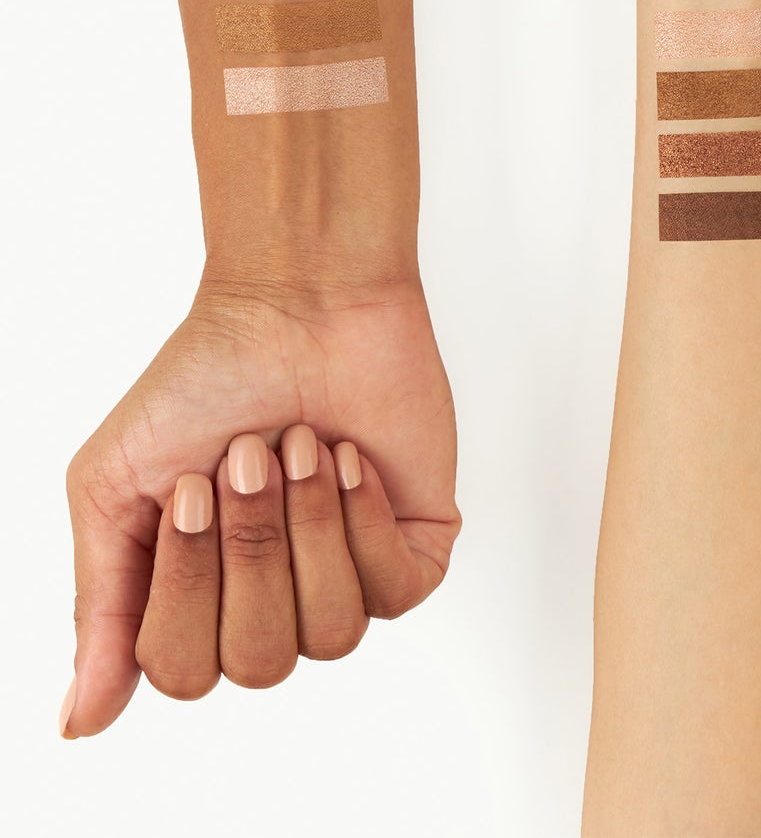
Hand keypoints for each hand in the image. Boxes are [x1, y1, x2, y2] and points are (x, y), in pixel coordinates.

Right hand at [61, 277, 458, 735]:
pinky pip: (394, 590)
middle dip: (251, 546)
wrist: (299, 301)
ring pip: (330, 632)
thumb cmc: (207, 379)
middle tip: (250, 454)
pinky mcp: (415, 546)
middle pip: (259, 659)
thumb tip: (80, 724)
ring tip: (304, 444)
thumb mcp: (117, 488)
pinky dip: (364, 517)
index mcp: (198, 600)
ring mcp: (347, 576)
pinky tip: (350, 458)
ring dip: (309, 525)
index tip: (192, 481)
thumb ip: (102, 609)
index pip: (183, 672)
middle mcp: (273, 601)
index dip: (188, 582)